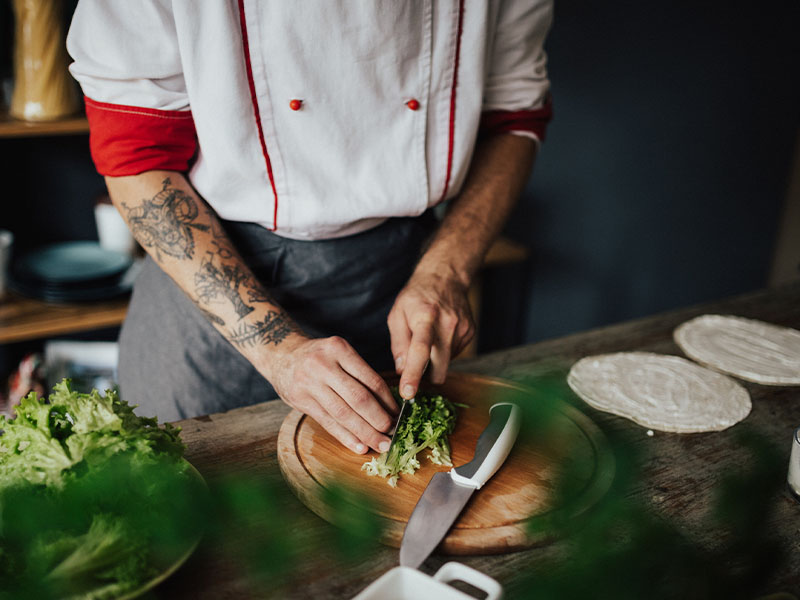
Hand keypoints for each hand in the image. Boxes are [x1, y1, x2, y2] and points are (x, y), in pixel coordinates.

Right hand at [263, 335, 398, 453]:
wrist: (281, 355)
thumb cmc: (319, 357)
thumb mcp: (339, 354)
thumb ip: (359, 374)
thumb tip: (388, 406)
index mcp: (339, 349)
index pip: (371, 380)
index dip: (388, 401)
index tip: (398, 415)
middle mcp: (323, 365)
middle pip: (359, 398)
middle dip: (379, 420)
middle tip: (392, 433)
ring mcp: (309, 383)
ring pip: (343, 414)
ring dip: (365, 432)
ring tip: (379, 444)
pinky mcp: (300, 399)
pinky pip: (327, 422)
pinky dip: (345, 437)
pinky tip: (359, 446)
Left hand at [387, 270, 474, 398]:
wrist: (445, 277)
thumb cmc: (416, 296)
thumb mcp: (397, 314)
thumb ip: (398, 343)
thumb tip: (402, 370)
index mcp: (425, 318)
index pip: (420, 351)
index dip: (413, 375)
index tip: (408, 394)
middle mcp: (447, 325)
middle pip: (439, 367)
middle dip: (428, 377)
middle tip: (415, 372)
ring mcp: (462, 329)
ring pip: (446, 363)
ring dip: (435, 359)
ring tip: (430, 337)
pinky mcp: (470, 333)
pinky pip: (454, 354)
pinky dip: (444, 351)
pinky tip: (441, 334)